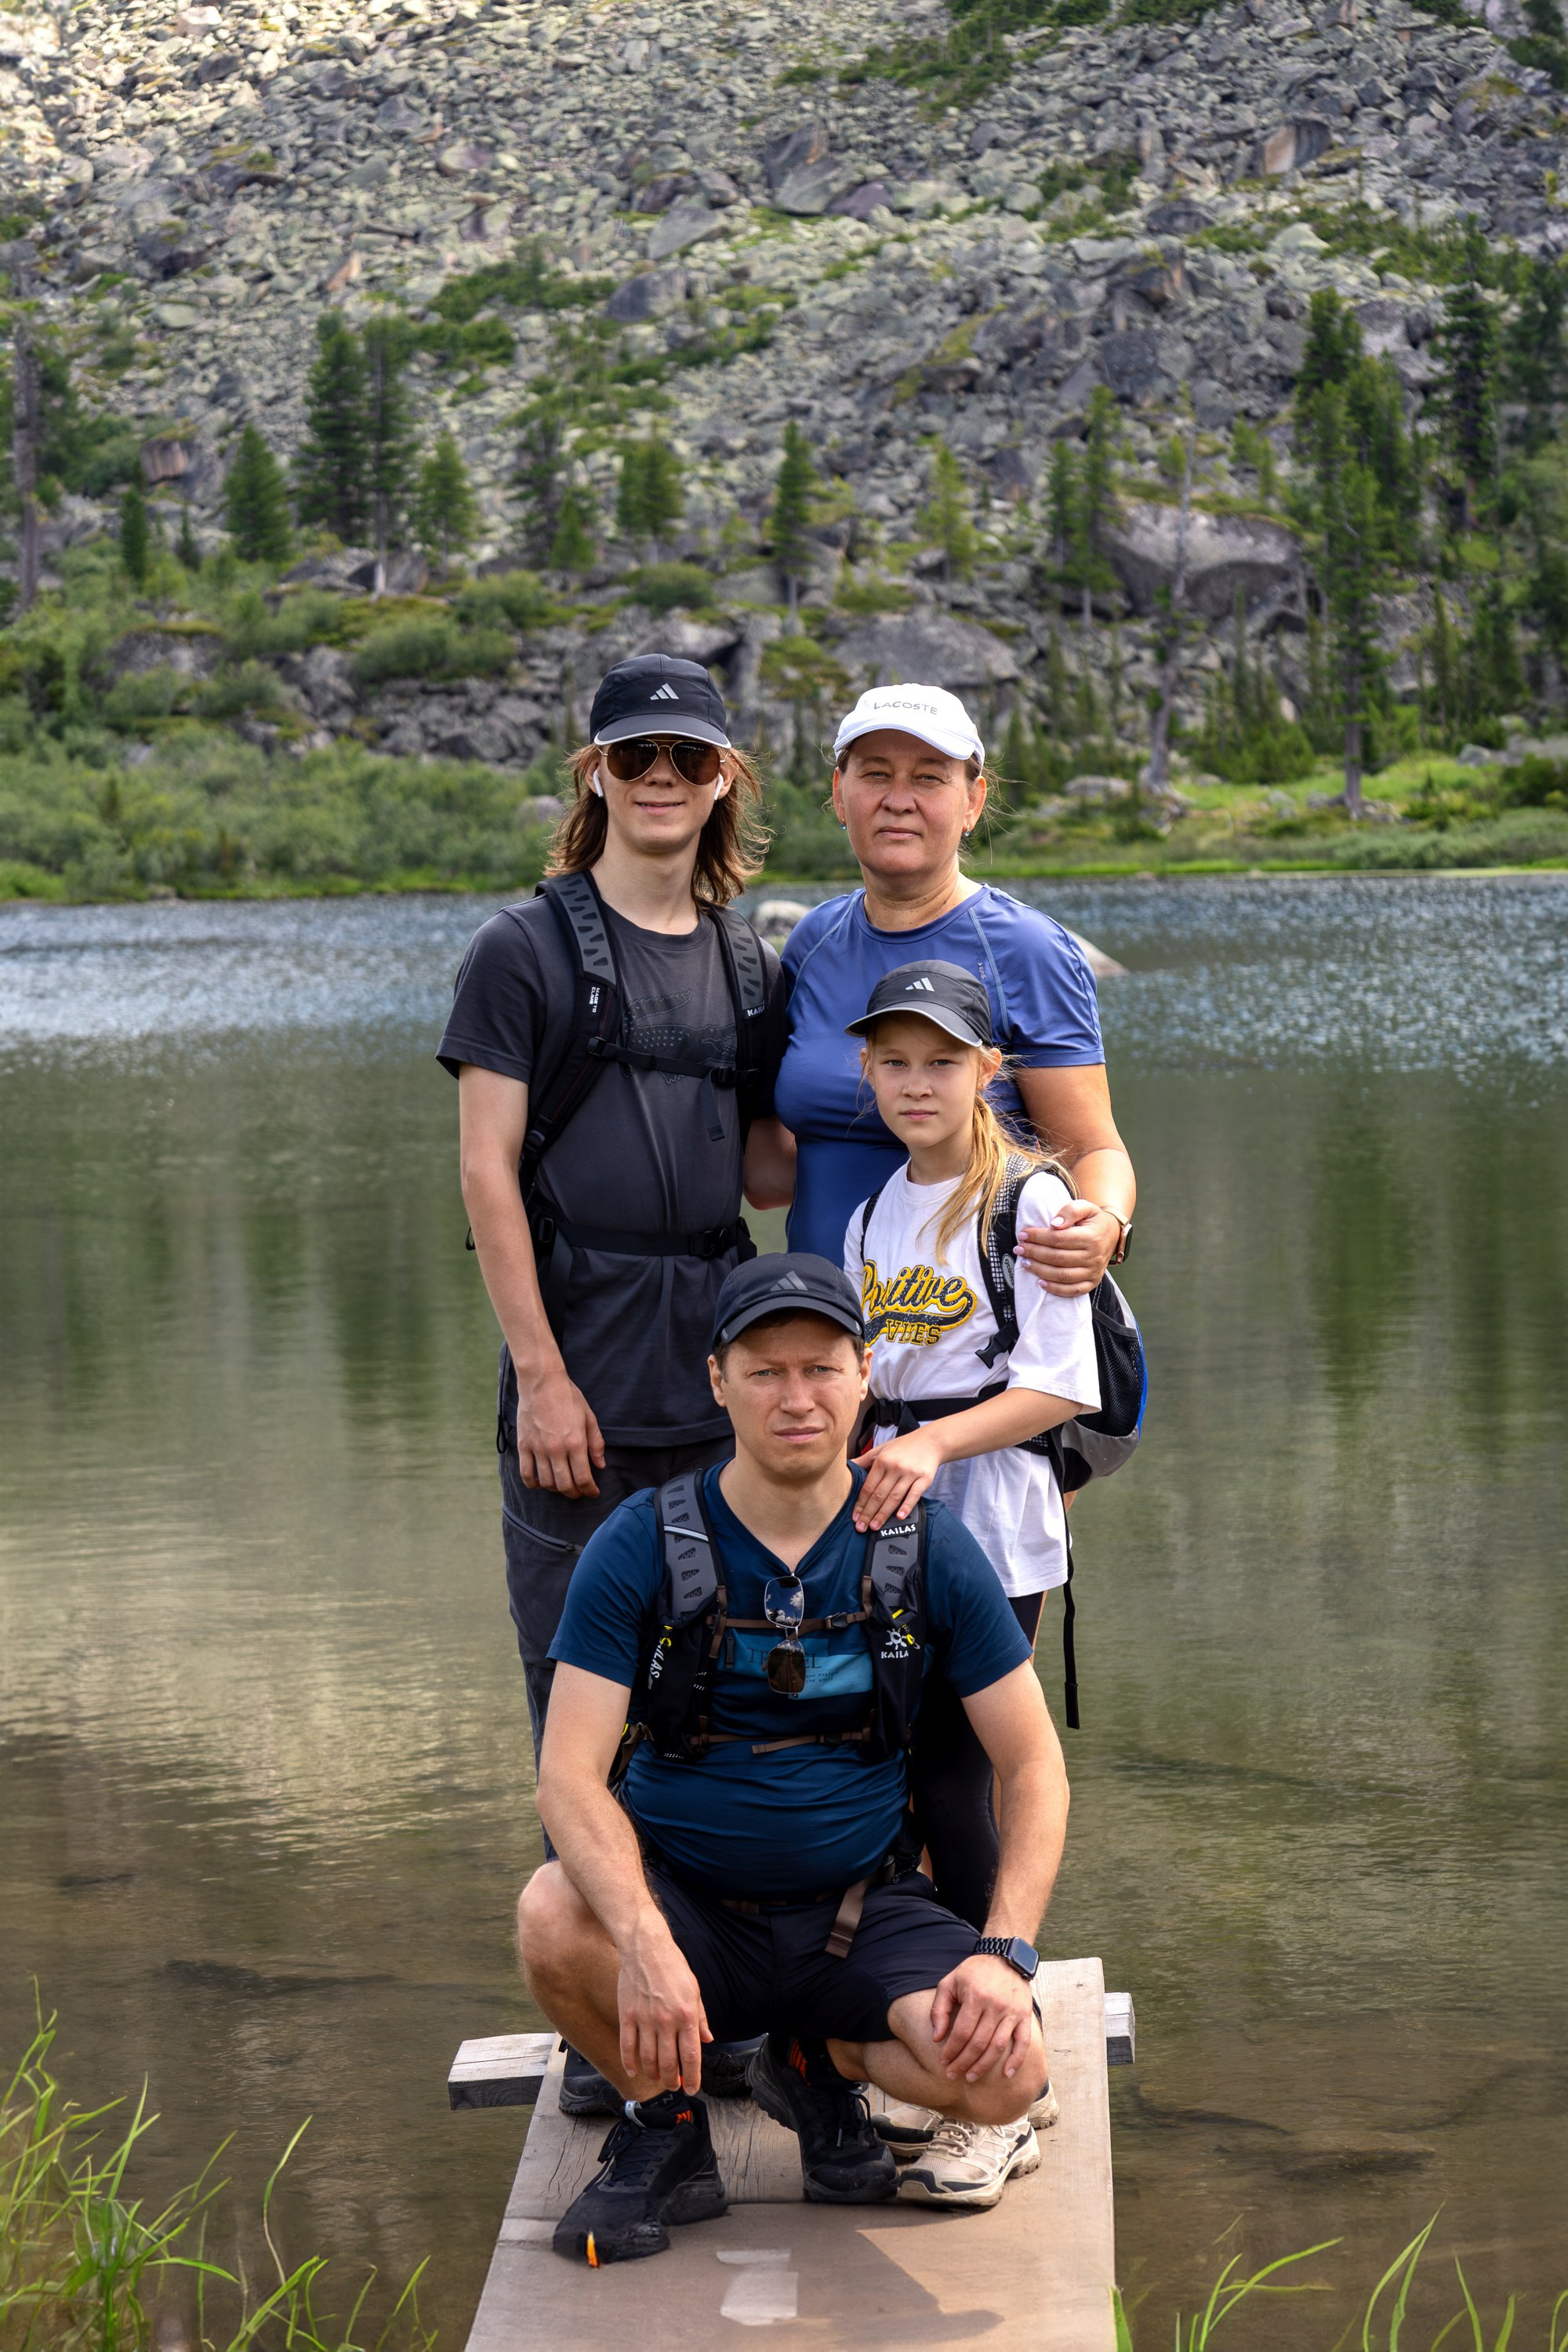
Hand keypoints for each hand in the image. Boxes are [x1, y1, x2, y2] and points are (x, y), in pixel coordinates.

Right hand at [516, 1363, 606, 1496]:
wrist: (542, 1382)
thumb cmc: (568, 1397)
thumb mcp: (589, 1418)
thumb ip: (596, 1443)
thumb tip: (600, 1465)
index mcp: (575, 1442)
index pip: (583, 1478)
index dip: (590, 1490)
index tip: (593, 1492)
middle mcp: (556, 1449)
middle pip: (565, 1485)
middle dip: (575, 1493)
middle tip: (579, 1492)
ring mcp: (538, 1448)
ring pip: (546, 1482)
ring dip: (556, 1489)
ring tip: (562, 1484)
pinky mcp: (523, 1445)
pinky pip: (525, 1473)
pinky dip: (533, 1484)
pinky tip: (540, 1483)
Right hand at [617, 1916, 711, 2094]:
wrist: (646, 1948)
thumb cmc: (673, 1967)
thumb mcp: (695, 1990)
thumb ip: (700, 2018)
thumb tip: (707, 2039)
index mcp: (687, 2015)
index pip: (691, 2056)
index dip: (692, 2077)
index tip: (692, 2088)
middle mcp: (666, 2021)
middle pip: (669, 2063)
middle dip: (673, 2080)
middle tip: (674, 2085)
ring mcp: (645, 2019)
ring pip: (648, 2060)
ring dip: (654, 2075)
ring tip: (658, 2078)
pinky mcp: (627, 2016)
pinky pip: (627, 2047)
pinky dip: (630, 2063)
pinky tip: (635, 2071)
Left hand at [851, 1428, 943, 1529]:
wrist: (931, 1441)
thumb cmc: (904, 1446)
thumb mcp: (882, 1449)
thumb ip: (865, 1460)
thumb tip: (847, 1465)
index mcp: (882, 1461)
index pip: (868, 1487)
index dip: (860, 1503)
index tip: (855, 1517)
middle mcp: (895, 1467)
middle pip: (879, 1495)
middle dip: (868, 1513)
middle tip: (861, 1528)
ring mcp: (910, 1474)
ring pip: (894, 1497)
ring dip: (883, 1514)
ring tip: (875, 1527)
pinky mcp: (924, 1479)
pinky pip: (914, 1495)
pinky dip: (906, 1507)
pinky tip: (899, 1517)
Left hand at [929, 1953, 1035, 2082]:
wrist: (1004, 1957)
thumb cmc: (973, 1972)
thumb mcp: (949, 1982)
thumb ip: (939, 2009)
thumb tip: (937, 2038)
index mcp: (975, 1996)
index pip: (962, 2032)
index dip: (951, 2050)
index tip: (943, 2061)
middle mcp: (995, 2006)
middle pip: (978, 2044)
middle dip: (963, 2063)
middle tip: (953, 2075)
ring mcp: (1012, 2012)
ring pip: (998, 2047)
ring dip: (983, 2066)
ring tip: (971, 2077)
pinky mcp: (1025, 2015)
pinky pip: (1023, 2042)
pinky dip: (1016, 2060)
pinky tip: (1006, 2074)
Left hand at [1016, 1200, 1120, 1297]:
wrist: (1112, 1234)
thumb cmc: (1094, 1220)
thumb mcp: (1086, 1207)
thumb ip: (1070, 1211)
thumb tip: (1054, 1224)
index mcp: (1091, 1237)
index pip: (1058, 1239)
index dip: (1038, 1237)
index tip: (1023, 1235)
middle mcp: (1093, 1256)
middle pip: (1057, 1258)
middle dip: (1034, 1253)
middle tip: (1019, 1249)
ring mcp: (1093, 1272)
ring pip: (1062, 1275)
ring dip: (1040, 1270)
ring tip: (1025, 1263)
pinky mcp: (1092, 1282)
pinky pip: (1073, 1290)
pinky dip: (1056, 1289)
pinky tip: (1041, 1282)